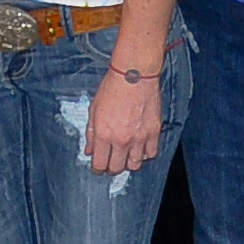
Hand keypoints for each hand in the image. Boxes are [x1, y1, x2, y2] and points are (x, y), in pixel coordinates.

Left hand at [81, 52, 167, 174]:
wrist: (134, 74)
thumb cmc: (112, 87)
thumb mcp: (94, 109)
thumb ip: (90, 133)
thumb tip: (89, 150)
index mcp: (103, 134)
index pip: (100, 164)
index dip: (98, 169)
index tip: (99, 167)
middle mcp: (121, 140)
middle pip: (117, 168)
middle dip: (112, 168)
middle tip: (111, 162)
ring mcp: (139, 138)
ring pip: (134, 165)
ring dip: (128, 163)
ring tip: (126, 155)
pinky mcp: (153, 133)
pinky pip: (151, 154)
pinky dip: (145, 154)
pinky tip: (140, 148)